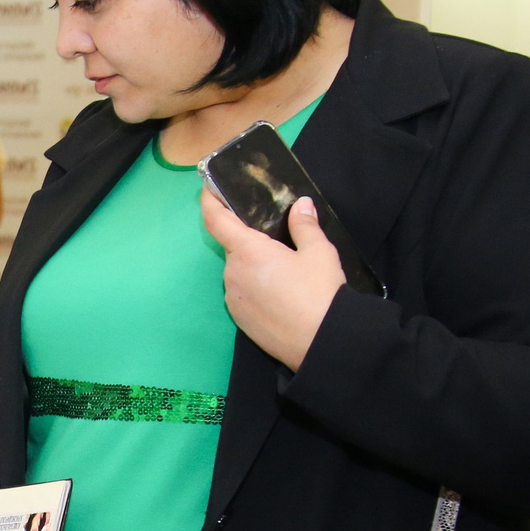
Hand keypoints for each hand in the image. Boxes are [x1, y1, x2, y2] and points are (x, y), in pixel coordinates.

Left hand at [200, 188, 344, 372]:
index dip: (209, 201)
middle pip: (234, 247)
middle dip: (251, 241)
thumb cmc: (320, 293)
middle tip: (277, 241)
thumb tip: (301, 205)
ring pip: (239, 272)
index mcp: (248, 251)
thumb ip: (305, 225)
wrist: (322, 342)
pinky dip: (256, 287)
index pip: (216, 220)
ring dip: (255, 266)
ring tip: (286, 272)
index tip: (207, 188)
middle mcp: (233, 273)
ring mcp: (233, 298)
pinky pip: (243, 293)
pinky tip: (280, 294)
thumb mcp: (319, 252)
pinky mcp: (240, 319)